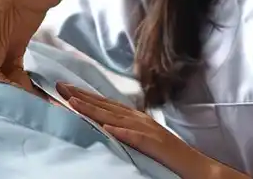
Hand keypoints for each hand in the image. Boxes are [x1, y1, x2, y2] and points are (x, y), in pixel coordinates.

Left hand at [56, 83, 248, 178]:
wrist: (193, 166)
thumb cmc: (166, 154)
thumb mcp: (141, 138)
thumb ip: (123, 129)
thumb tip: (101, 124)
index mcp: (134, 117)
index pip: (104, 104)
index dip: (83, 95)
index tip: (62, 88)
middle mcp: (139, 119)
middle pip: (105, 105)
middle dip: (81, 96)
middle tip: (59, 86)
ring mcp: (147, 130)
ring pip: (115, 117)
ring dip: (94, 109)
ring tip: (73, 103)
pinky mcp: (155, 144)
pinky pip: (136, 137)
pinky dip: (121, 131)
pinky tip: (106, 127)